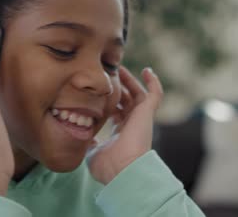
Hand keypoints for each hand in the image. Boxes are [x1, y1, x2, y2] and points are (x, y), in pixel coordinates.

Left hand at [86, 66, 162, 184]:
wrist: (123, 169)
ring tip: (120, 68)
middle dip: (119, 88)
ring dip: (130, 81)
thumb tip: (82, 134)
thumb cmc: (108, 166)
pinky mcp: (147, 113)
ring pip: (138, 95)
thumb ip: (88, 141)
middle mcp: (131, 125)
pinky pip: (155, 95)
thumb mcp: (92, 151)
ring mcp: (140, 119)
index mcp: (119, 133)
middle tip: (109, 75)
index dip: (109, 102)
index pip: (116, 113)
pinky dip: (153, 82)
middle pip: (127, 101)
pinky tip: (147, 71)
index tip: (99, 93)